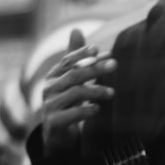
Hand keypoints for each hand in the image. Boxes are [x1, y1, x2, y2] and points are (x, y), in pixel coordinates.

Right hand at [40, 28, 116, 153]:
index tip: (98, 50)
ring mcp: (50, 106)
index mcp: (54, 76)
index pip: (68, 60)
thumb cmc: (67, 103)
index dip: (82, 54)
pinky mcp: (54, 123)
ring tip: (112, 93)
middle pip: (73, 75)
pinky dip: (85, 111)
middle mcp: (49, 89)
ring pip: (73, 94)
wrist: (57, 135)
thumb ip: (76, 58)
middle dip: (95, 68)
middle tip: (115, 65)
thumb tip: (76, 29)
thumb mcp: (72, 80)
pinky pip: (70, 115)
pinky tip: (97, 109)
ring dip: (95, 91)